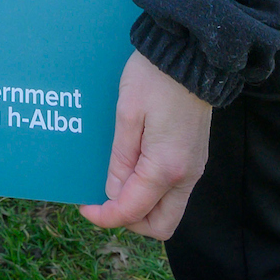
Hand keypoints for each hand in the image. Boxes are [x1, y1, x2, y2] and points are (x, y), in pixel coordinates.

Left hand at [79, 51, 211, 237]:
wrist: (190, 54)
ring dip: (141, 207)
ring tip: (115, 182)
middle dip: (129, 220)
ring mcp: (194, 168)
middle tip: (103, 199)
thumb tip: (113, 194)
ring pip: (168, 210)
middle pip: (158, 225)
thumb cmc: (154, 78)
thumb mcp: (127, 116)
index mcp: (166, 168)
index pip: (132, 212)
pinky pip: (173, 191)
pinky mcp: (194, 158)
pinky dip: (151, 191)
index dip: (105, 216)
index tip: (85, 206)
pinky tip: (131, 169)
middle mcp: (186, 176)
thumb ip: (120, 161)